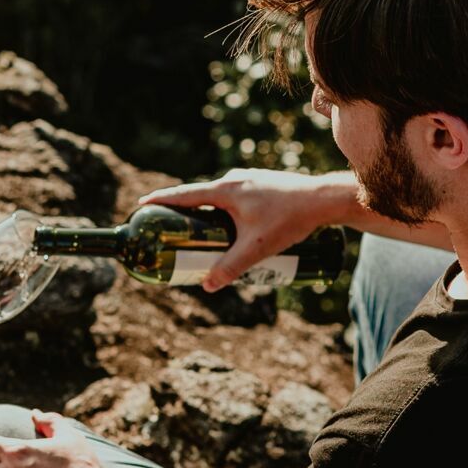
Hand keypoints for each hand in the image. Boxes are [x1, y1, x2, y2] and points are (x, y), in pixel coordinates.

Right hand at [138, 168, 348, 290]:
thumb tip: (207, 286)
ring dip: (208, 215)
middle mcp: (233, 181)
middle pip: (199, 198)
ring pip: (219, 200)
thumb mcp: (257, 248)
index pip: (183, 195)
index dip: (160, 201)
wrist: (325, 199)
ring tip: (203, 236)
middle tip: (171, 231)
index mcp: (225, 190)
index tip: (142, 205)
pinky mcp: (262, 186)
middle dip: (183, 214)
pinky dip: (225, 212)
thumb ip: (230, 268)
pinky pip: (234, 200)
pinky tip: (233, 229)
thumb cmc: (290, 220)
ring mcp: (249, 181)